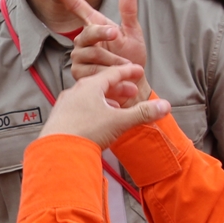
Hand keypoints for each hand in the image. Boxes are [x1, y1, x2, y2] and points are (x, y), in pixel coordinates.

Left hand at [41, 63, 170, 147]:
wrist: (58, 151)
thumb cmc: (86, 132)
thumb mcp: (119, 121)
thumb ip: (142, 113)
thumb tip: (164, 106)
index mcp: (90, 86)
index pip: (113, 73)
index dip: (128, 72)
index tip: (138, 71)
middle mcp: (75, 92)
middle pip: (100, 84)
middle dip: (118, 88)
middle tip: (131, 92)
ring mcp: (65, 105)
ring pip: (88, 97)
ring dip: (104, 100)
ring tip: (116, 108)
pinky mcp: (59, 119)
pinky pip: (79, 108)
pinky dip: (92, 110)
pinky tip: (96, 121)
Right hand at [52, 0, 149, 104]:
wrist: (133, 88)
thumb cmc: (132, 59)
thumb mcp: (133, 34)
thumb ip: (128, 13)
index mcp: (95, 27)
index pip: (78, 8)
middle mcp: (83, 41)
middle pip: (87, 33)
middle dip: (102, 34)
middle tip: (116, 35)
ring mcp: (79, 58)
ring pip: (92, 54)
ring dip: (113, 62)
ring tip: (129, 68)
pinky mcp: (78, 74)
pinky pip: (91, 72)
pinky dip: (109, 76)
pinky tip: (122, 82)